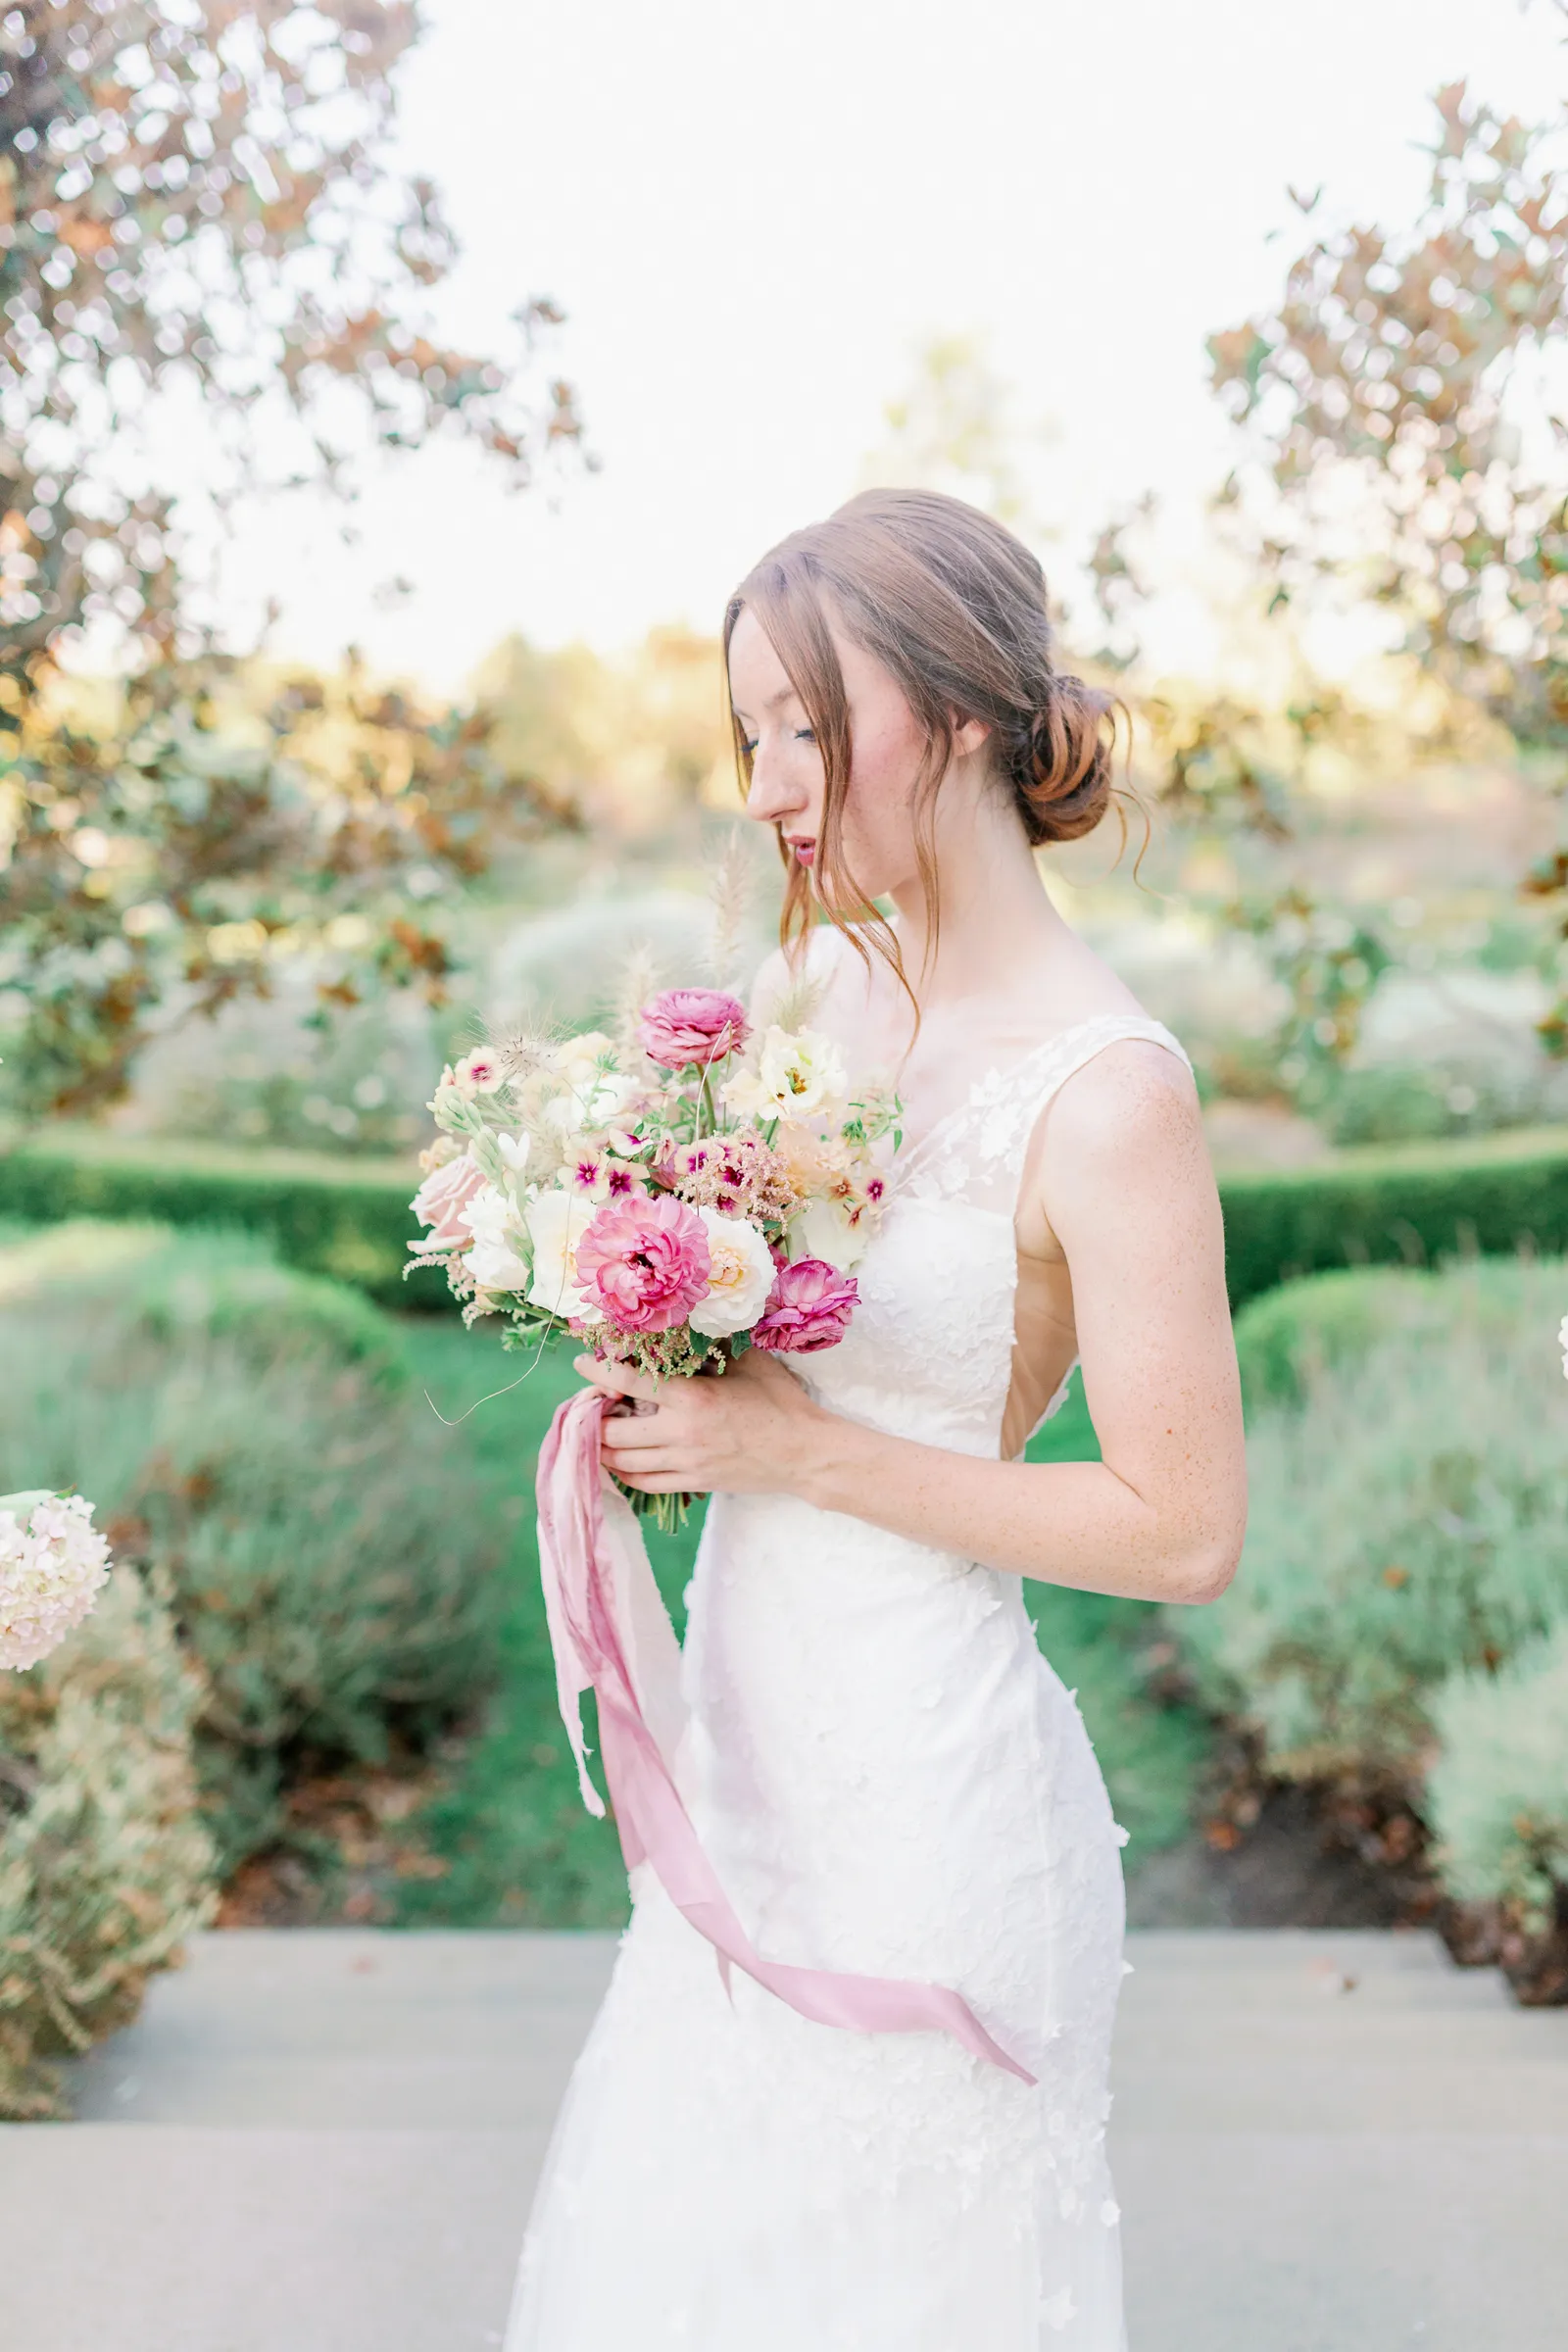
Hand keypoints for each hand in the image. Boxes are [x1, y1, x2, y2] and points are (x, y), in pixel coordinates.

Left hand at [577, 1348, 825, 1497]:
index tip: (582, 1363)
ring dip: (602, 1446)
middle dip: (592, 1416)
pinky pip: (644, 1483)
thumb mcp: (748, 1361)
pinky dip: (624, 1472)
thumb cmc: (779, 1400)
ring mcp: (685, 1464)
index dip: (597, 1371)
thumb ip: (711, 1346)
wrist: (805, 1452)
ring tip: (597, 1429)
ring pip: (622, 1462)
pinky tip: (619, 1459)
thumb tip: (683, 1323)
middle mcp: (681, 1433)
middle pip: (612, 1431)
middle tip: (591, 1401)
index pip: (628, 1382)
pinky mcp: (693, 1483)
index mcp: (691, 1398)